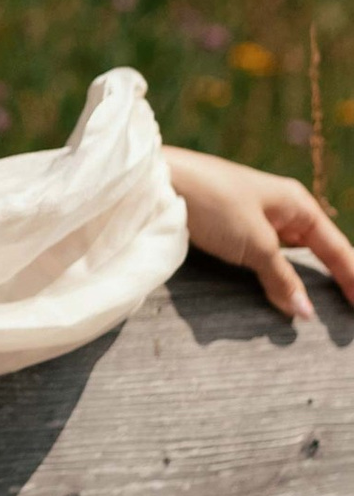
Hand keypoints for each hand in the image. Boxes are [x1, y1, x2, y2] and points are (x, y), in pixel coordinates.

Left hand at [164, 149, 353, 321]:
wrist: (160, 181)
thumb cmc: (214, 202)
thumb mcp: (255, 243)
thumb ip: (281, 278)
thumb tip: (306, 312)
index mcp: (298, 205)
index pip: (337, 249)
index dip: (353, 278)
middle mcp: (282, 211)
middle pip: (317, 253)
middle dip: (331, 282)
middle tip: (345, 314)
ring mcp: (256, 220)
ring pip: (288, 259)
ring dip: (299, 284)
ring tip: (313, 314)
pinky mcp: (232, 230)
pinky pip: (264, 260)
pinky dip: (274, 280)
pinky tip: (277, 298)